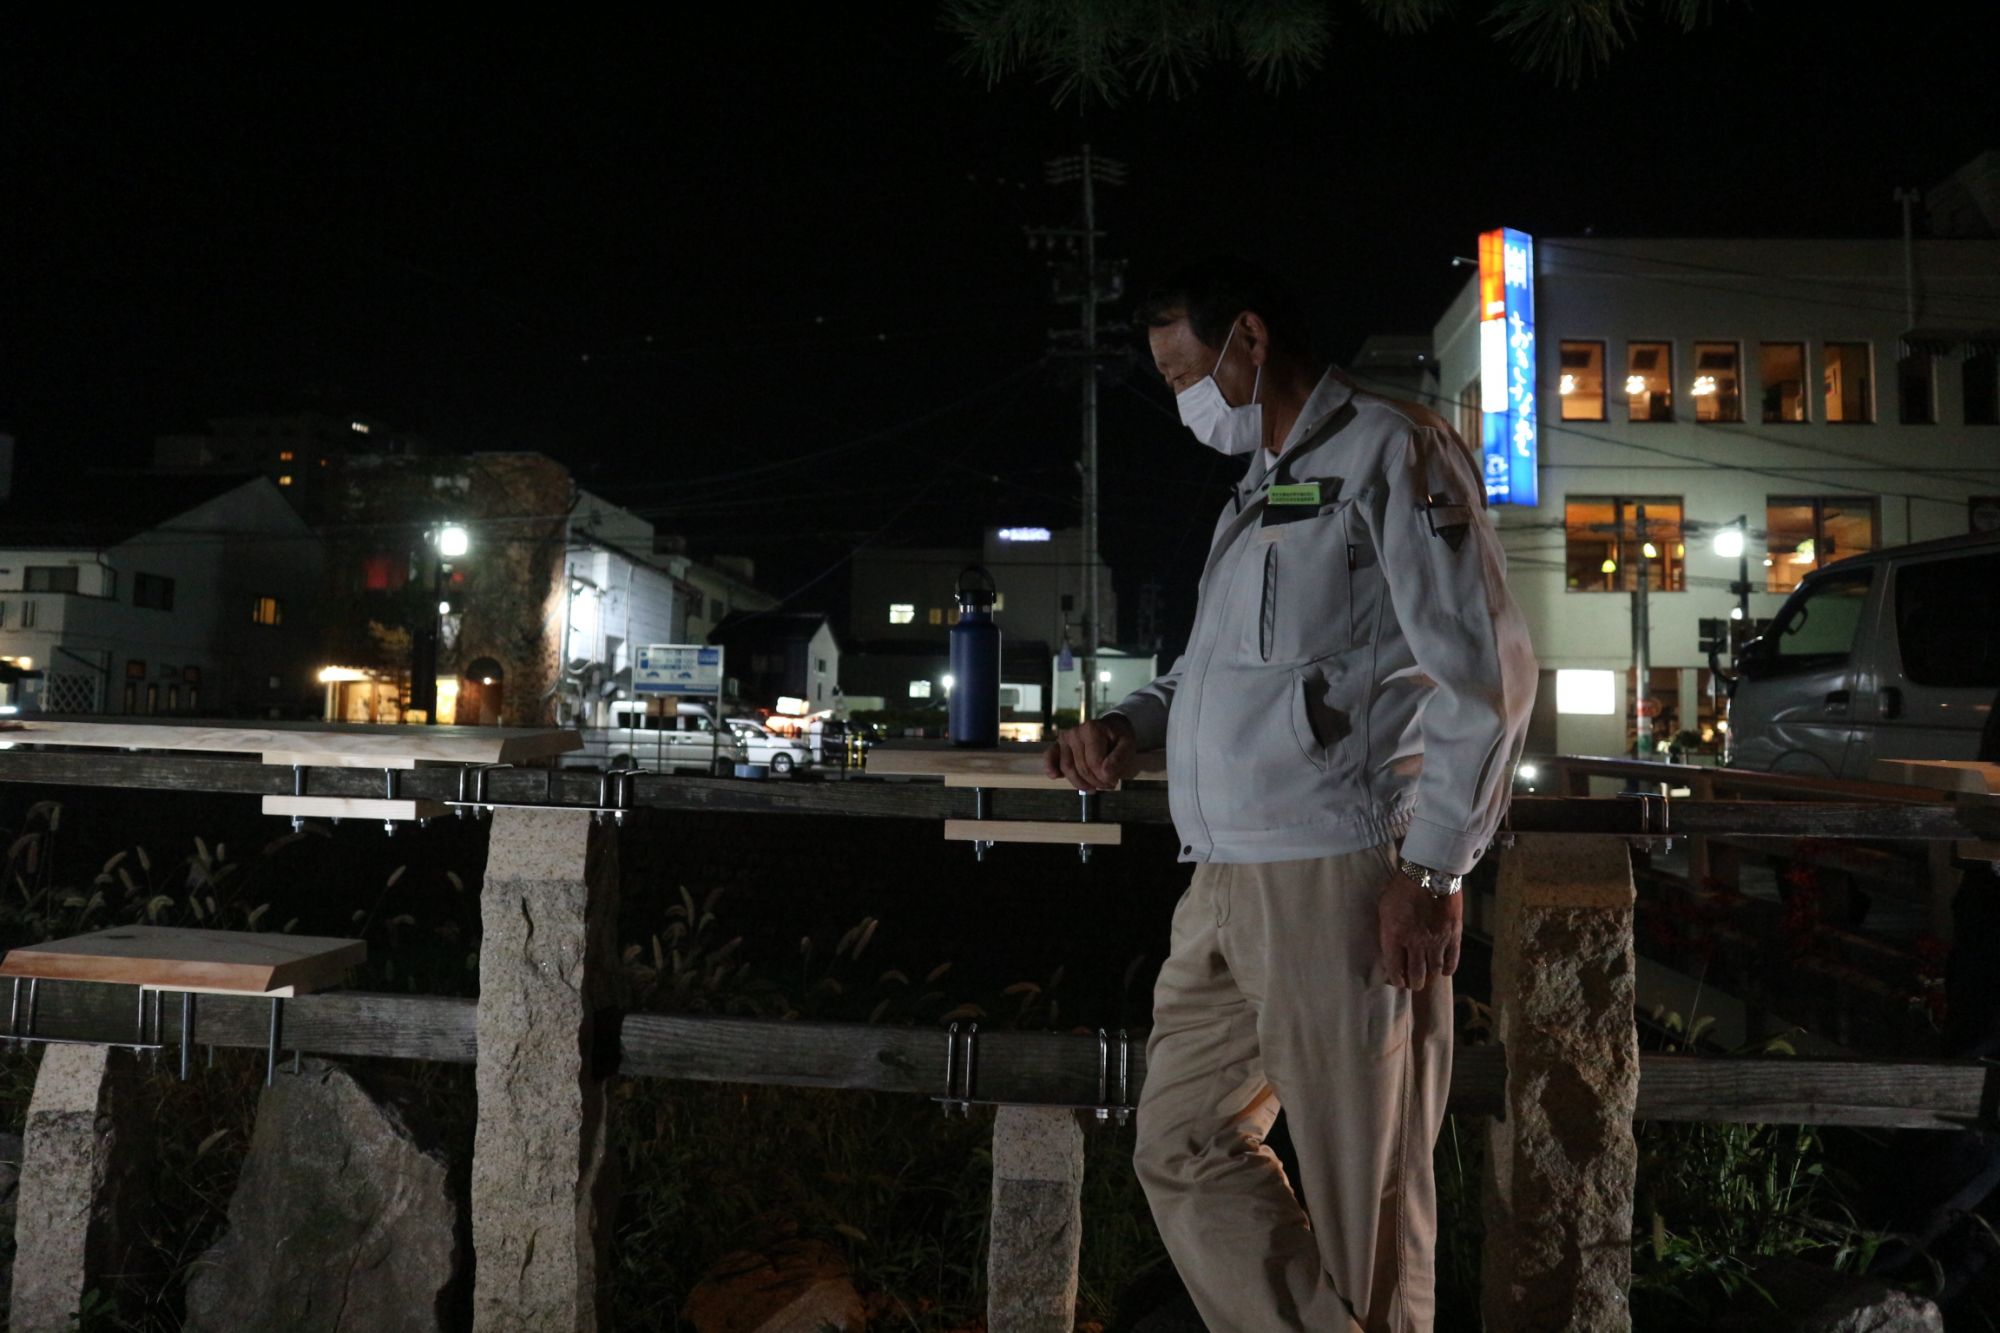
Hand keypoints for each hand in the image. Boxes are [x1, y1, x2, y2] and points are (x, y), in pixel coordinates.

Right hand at [1043, 715, 1140, 791]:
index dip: (1105, 777)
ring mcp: (1064, 739)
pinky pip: (1050, 758)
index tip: (1114, 780)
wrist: (1111, 728)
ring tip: (1095, 785)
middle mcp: (1074, 732)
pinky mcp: (1057, 745)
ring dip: (1081, 783)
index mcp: (1092, 729)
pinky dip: (1051, 768)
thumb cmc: (1118, 738)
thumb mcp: (1127, 745)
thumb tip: (1106, 773)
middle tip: (1108, 784)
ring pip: (1067, 769)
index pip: (1095, 763)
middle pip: (1081, 768)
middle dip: (1095, 782)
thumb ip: (1119, 759)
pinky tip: (1055, 776)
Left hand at [1377, 870, 1461, 990]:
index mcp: (1395, 936)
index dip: (1396, 979)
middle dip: (1413, 982)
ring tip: (1427, 978)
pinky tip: (1445, 971)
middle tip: (1413, 982)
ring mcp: (1436, 941)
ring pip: (1434, 970)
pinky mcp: (1453, 935)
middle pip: (1416, 974)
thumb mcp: (1384, 907)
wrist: (1430, 872)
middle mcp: (1415, 943)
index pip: (1394, 968)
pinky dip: (1448, 968)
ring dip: (1429, 977)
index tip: (1397, 981)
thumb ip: (1386, 929)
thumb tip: (1389, 946)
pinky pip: (1451, 960)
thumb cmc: (1402, 887)